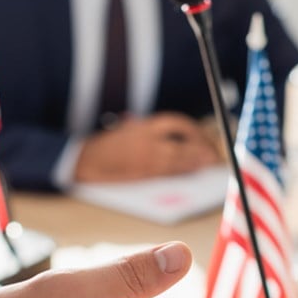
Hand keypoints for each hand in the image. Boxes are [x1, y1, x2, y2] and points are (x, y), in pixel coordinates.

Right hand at [74, 113, 221, 182]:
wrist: (86, 159)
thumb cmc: (107, 146)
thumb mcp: (128, 129)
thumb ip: (149, 131)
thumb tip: (175, 136)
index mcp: (143, 126)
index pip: (176, 123)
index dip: (192, 130)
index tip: (200, 136)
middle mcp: (146, 140)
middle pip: (182, 143)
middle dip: (199, 149)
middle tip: (210, 154)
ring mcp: (144, 158)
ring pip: (177, 159)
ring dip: (194, 162)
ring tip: (206, 163)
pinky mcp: (141, 174)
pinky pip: (167, 172)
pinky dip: (181, 171)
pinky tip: (189, 171)